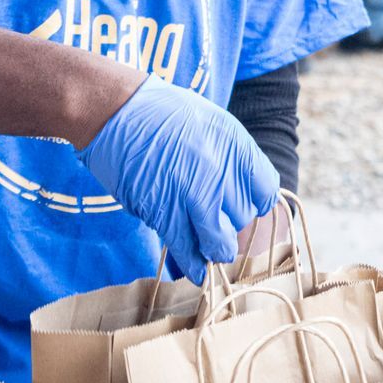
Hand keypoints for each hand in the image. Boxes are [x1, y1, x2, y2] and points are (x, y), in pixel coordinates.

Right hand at [77, 79, 278, 282]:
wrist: (118, 111)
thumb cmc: (163, 112)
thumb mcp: (212, 122)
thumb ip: (232, 156)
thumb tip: (242, 188)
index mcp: (236, 146)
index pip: (265, 192)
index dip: (255, 202)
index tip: (245, 203)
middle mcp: (220, 171)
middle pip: (241, 218)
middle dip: (230, 221)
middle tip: (216, 217)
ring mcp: (192, 194)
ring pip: (219, 240)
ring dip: (217, 248)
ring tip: (213, 251)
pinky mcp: (164, 212)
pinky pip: (186, 248)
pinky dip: (193, 264)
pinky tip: (197, 271)